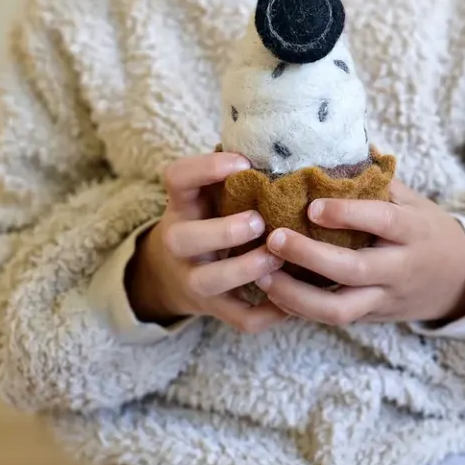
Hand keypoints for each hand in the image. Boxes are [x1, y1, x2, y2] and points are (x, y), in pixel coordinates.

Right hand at [125, 151, 287, 333]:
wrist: (170, 275)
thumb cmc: (207, 220)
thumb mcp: (208, 196)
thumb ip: (236, 177)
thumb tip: (292, 146)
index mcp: (182, 206)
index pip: (177, 179)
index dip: (205, 169)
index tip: (242, 163)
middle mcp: (179, 243)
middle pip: (185, 238)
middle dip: (224, 231)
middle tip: (260, 221)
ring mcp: (193, 279)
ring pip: (210, 281)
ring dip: (247, 269)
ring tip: (279, 257)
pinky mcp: (213, 309)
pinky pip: (239, 318)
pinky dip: (268, 312)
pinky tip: (294, 298)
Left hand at [257, 180, 464, 327]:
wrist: (459, 280)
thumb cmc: (425, 229)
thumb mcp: (411, 201)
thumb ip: (375, 183)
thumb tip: (330, 148)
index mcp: (413, 231)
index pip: (383, 222)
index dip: (348, 214)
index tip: (312, 206)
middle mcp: (400, 269)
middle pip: (355, 270)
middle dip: (310, 257)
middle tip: (274, 238)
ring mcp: (385, 299)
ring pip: (340, 309)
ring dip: (297, 296)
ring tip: (263, 275)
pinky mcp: (371, 318)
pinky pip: (333, 319)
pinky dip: (301, 308)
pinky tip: (273, 292)